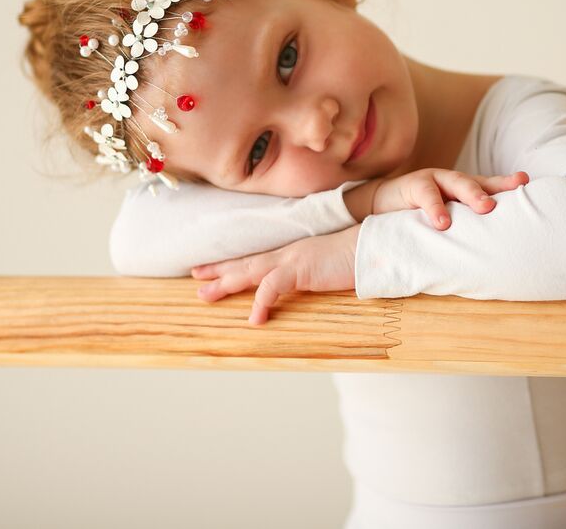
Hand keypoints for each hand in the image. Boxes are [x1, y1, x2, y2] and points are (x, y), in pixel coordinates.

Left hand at [190, 226, 358, 326]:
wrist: (371, 246)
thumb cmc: (355, 257)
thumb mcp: (327, 267)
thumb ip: (313, 274)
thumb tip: (307, 284)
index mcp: (293, 253)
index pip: (257, 258)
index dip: (233, 263)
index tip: (212, 268)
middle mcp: (287, 253)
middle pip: (245, 262)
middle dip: (218, 270)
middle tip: (194, 276)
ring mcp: (291, 260)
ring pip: (249, 271)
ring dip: (226, 282)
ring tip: (204, 294)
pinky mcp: (300, 270)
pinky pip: (272, 287)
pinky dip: (260, 302)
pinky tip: (254, 320)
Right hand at [372, 168, 528, 230]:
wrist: (380, 206)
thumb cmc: (420, 216)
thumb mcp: (447, 219)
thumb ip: (466, 227)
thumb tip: (496, 252)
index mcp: (464, 189)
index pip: (490, 184)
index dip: (507, 184)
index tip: (526, 182)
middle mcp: (453, 181)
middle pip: (479, 182)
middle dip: (497, 188)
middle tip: (513, 200)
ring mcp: (434, 180)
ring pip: (457, 182)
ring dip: (472, 194)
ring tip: (485, 208)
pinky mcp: (413, 185)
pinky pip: (426, 195)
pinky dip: (436, 208)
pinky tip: (443, 222)